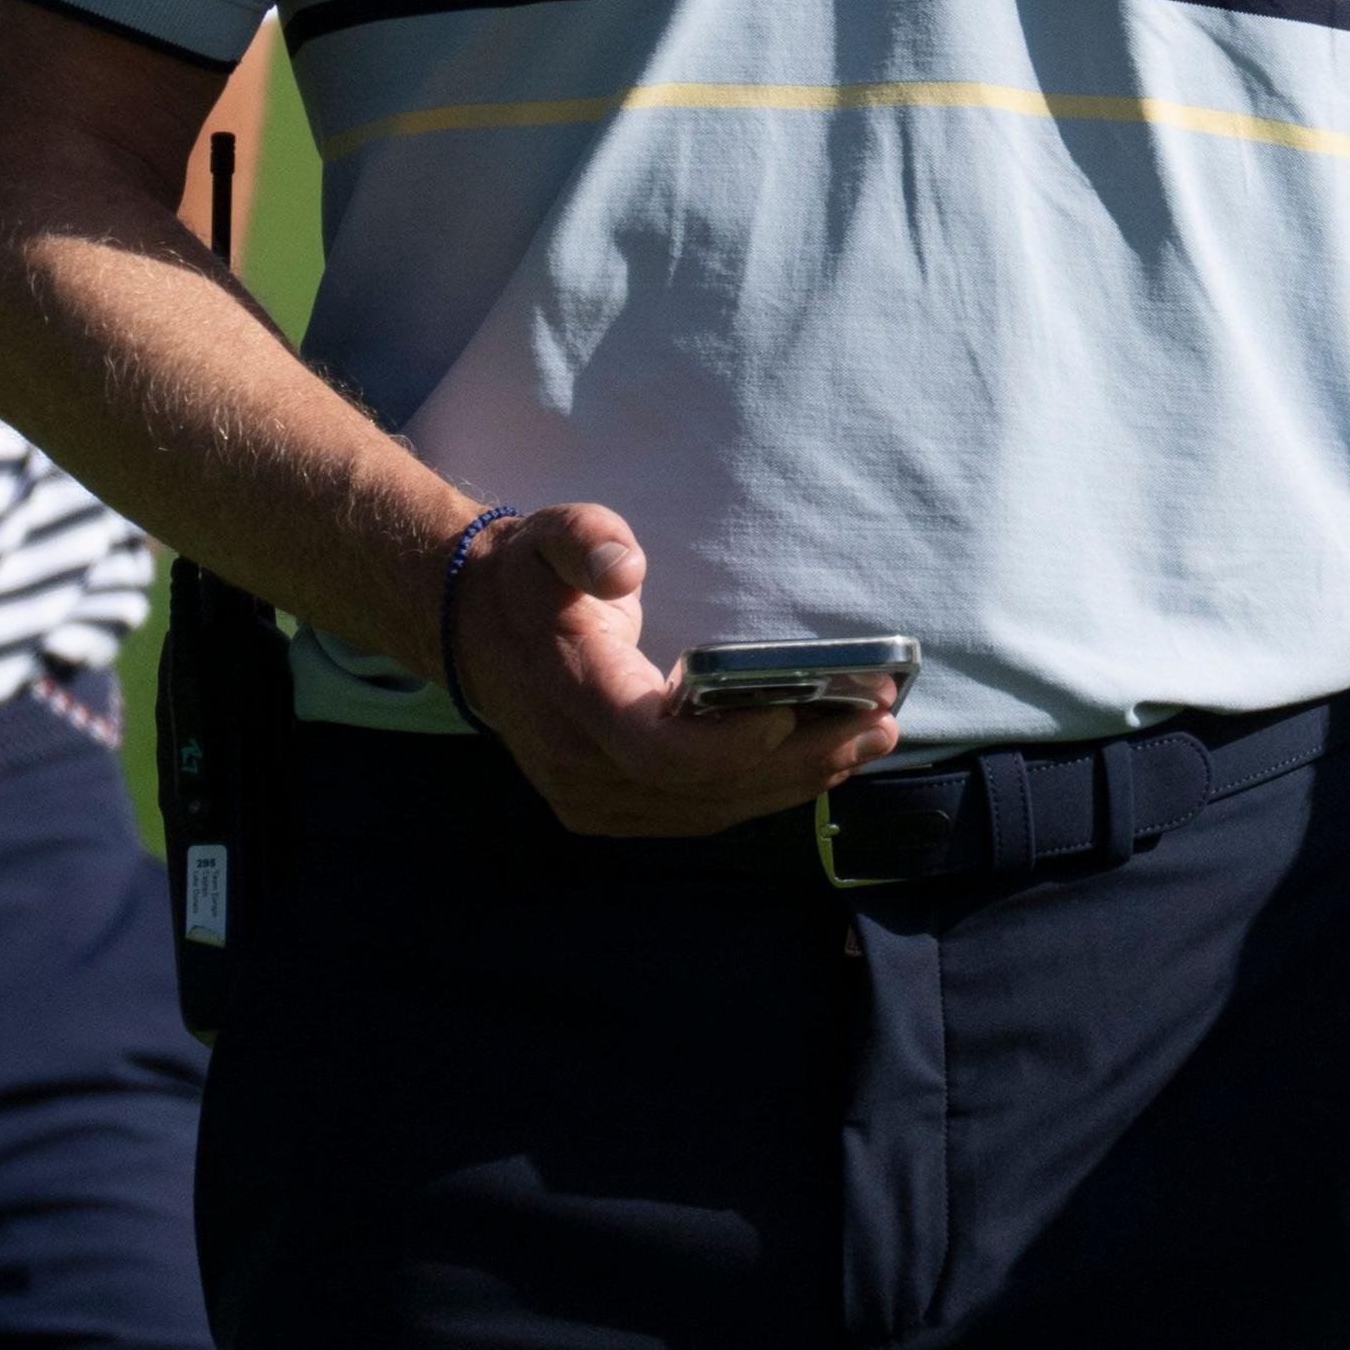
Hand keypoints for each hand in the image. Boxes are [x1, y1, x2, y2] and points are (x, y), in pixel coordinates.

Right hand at [445, 504, 899, 838]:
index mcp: (570, 697)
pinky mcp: (609, 809)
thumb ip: (584, 541)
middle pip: (702, 789)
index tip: (795, 713)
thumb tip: (624, 566)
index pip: (656, 748)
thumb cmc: (525, 579)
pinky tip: (816, 765)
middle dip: (797, 759)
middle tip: (879, 721)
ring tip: (869, 740)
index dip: (729, 743)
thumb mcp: (545, 536)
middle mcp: (579, 766)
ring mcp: (592, 799)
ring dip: (794, 781)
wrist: (470, 632)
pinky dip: (760, 792)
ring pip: (708, 810)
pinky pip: (696, 814)